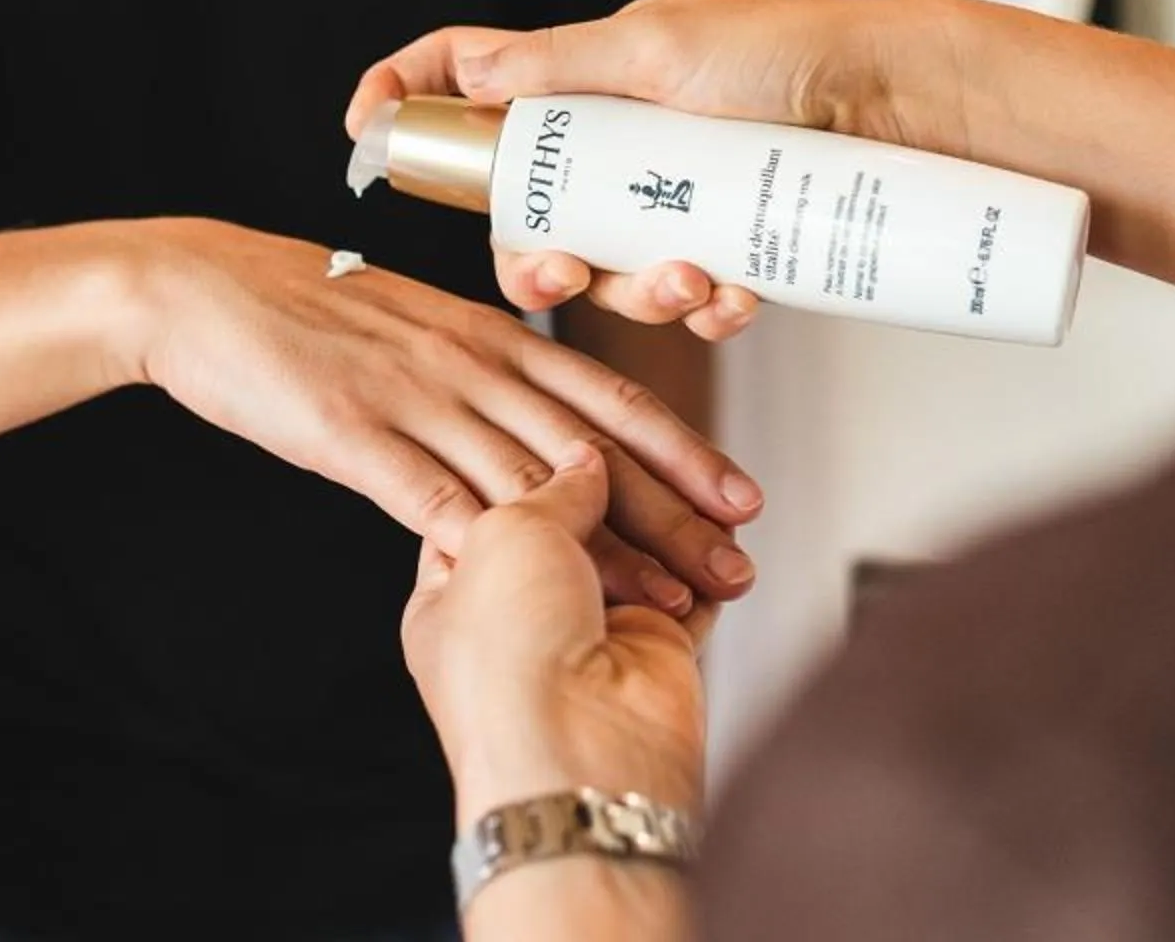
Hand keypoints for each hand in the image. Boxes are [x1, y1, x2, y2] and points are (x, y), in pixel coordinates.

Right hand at [127, 220, 760, 614]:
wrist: (202, 287)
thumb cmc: (305, 312)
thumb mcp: (411, 325)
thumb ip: (475, 373)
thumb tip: (531, 429)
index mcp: (485, 333)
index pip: (605, 397)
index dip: (682, 451)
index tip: (743, 500)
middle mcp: (465, 362)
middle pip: (591, 448)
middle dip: (673, 513)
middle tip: (739, 566)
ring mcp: (410, 396)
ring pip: (529, 482)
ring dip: (605, 550)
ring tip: (668, 602)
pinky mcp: (350, 432)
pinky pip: (430, 496)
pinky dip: (486, 544)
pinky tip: (532, 588)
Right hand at [349, 0, 971, 332]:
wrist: (922, 105)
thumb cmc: (799, 51)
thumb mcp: (665, 47)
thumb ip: (561, 64)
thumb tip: (467, 75)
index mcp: (592, 73)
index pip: (473, 71)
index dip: (412, 98)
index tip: (366, 134)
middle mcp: (627, 133)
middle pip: (535, 206)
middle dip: (542, 253)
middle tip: (561, 275)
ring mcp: (680, 188)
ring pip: (615, 264)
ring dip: (640, 290)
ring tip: (694, 283)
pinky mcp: (737, 236)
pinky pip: (690, 290)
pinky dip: (708, 304)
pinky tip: (739, 296)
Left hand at [403, 447, 709, 824]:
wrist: (574, 754)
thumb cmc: (505, 656)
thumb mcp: (507, 534)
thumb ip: (551, 487)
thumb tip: (584, 458)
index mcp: (451, 588)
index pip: (491, 501)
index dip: (529, 460)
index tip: (561, 421)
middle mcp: (518, 614)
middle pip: (574, 524)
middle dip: (614, 488)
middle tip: (643, 446)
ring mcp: (586, 636)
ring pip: (638, 554)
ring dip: (671, 524)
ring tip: (700, 485)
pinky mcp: (651, 656)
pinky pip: (688, 595)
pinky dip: (707, 565)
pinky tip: (723, 530)